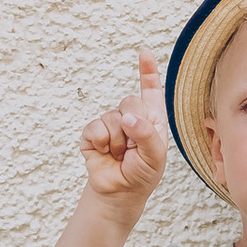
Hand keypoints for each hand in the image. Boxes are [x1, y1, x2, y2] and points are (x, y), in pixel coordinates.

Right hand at [81, 46, 170, 212]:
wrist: (119, 193)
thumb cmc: (142, 173)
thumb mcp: (155, 156)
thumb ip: (146, 135)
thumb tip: (126, 118)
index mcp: (151, 117)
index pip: (151, 90)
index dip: (147, 71)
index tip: (144, 53)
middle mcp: (131, 116)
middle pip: (130, 101)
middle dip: (134, 125)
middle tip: (134, 148)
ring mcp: (110, 124)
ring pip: (112, 118)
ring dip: (118, 142)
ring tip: (120, 155)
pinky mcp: (92, 134)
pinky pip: (95, 129)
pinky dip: (102, 143)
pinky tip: (105, 154)